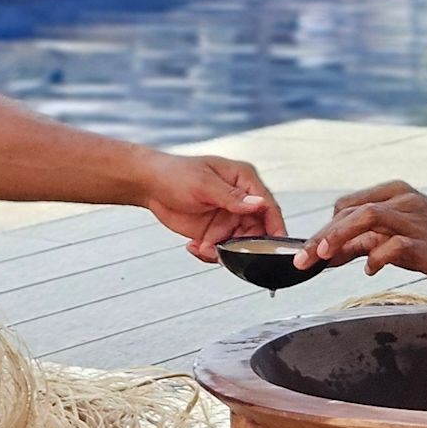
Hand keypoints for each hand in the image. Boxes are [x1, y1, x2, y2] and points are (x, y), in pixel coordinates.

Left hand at [137, 154, 284, 261]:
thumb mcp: (203, 184)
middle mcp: (240, 201)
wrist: (150, 186)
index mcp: (244, 180)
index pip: (267, 205)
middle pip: (258, 230)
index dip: (275, 226)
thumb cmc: (176, 174)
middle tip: (227, 251)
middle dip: (245, 246)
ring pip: (240, 245)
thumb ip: (231, 197)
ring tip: (203, 247)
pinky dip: (211, 254)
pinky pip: (223, 250)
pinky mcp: (216, 231)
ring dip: (225, 252)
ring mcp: (228, 217)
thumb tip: (259, 203)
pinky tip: (194, 246)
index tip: (276, 246)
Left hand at [294, 181, 426, 288]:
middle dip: (322, 236)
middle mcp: (402, 201)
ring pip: (368, 218)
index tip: (307, 251)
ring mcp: (414, 220)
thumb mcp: (397, 236)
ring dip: (340, 237)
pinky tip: (369, 269)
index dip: (324, 228)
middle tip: (302, 259)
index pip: (347, 205)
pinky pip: (396, 245)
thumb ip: (366, 241)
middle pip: (351, 211)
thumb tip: (331, 253)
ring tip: (322, 257)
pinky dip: (377, 256)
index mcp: (393, 193)